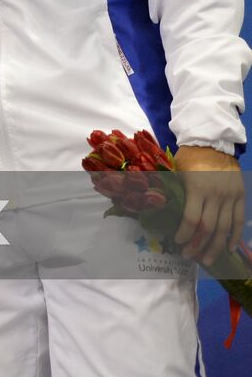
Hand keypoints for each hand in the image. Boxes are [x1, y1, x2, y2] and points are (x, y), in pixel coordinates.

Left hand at [173, 144, 244, 265]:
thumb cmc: (189, 157)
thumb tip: (162, 212)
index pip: (192, 219)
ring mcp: (230, 196)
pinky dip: (235, 236)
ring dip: (216, 246)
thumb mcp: (176, 171)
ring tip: (208, 259)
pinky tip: (229, 249)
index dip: (185, 234)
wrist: (212, 143)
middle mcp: (216, 195)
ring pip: (225, 228)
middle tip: (189, 256)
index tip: (177, 243)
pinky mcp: (241, 196)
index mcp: (197, 188)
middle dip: (198, 245)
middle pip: (209, 227)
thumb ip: (174, 191)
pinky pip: (239, 220)